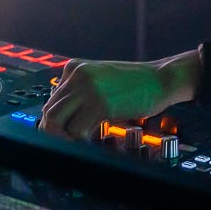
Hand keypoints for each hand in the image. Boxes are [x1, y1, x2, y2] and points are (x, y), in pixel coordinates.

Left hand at [39, 49, 202, 138]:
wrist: (161, 78)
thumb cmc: (135, 83)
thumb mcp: (100, 79)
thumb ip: (79, 92)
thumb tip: (60, 117)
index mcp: (75, 67)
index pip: (50, 99)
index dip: (54, 120)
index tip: (62, 133)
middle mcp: (77, 75)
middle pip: (49, 110)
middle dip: (53, 131)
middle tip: (67, 143)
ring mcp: (88, 89)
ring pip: (56, 120)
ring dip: (64, 137)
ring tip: (78, 143)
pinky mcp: (101, 104)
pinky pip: (76, 130)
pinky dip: (80, 141)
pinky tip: (91, 141)